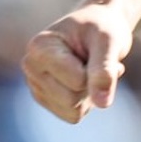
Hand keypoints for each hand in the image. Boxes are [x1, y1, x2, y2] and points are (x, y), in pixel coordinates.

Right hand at [21, 0, 139, 122]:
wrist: (98, 26)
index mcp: (39, 47)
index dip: (96, 69)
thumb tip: (103, 104)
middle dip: (92, 83)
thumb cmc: (103, 28)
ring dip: (91, 93)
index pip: (78, 80)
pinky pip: (73, 116)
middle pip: (72, 99)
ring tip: (89, 67)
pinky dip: (87, 101)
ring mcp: (36, 85)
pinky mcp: (46, 99)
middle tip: (95, 58)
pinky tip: (85, 80)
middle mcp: (31, 67)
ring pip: (73, 111)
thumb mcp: (109, 41)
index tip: (94, 46)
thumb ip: (104, 69)